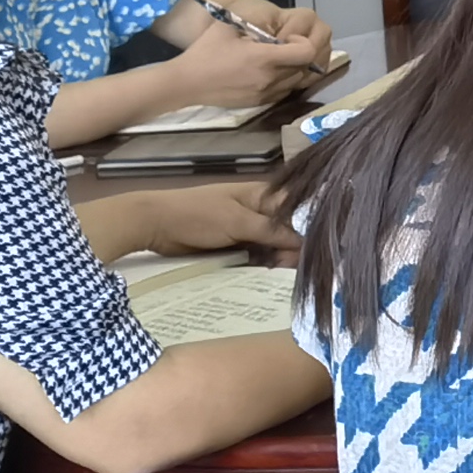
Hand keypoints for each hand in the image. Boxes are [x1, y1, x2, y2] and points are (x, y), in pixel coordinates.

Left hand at [132, 179, 298, 260]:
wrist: (155, 225)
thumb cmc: (197, 214)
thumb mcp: (238, 221)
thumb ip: (273, 231)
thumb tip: (307, 241)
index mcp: (265, 196)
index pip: (300, 209)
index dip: (311, 228)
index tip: (317, 249)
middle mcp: (261, 211)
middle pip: (290, 231)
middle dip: (295, 249)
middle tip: (292, 268)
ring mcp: (248, 229)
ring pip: (275, 246)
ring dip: (280, 260)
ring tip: (281, 274)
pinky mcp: (237, 245)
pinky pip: (259, 255)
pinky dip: (265, 265)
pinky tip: (270, 276)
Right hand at [157, 7, 333, 109]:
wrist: (186, 83)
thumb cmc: (206, 52)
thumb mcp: (226, 26)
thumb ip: (253, 20)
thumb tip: (273, 20)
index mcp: (264, 58)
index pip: (306, 52)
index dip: (302, 42)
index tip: (287, 38)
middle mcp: (270, 78)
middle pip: (305, 67)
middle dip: (300, 55)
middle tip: (284, 47)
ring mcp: (266, 94)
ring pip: (298, 81)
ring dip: (295, 69)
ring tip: (277, 60)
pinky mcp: (260, 104)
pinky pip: (285, 92)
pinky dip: (285, 82)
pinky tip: (269, 73)